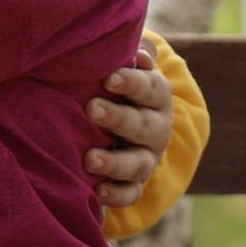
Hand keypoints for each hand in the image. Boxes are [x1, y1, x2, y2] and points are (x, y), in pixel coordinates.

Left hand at [84, 38, 172, 208]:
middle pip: (144, 125)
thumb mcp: (119, 63)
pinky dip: (117, 195)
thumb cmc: (110, 82)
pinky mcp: (134, 182)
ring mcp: (146, 157)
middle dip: (119, 118)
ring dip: (115, 163)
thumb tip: (136, 51)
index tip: (108, 77)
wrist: (113, 118)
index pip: (152, 88)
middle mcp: (155, 127)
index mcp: (154, 95)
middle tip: (91, 109)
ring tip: (89, 159)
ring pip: (139, 164)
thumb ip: (125, 51)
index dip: (133, 83)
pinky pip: (131, 193)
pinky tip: (97, 193)